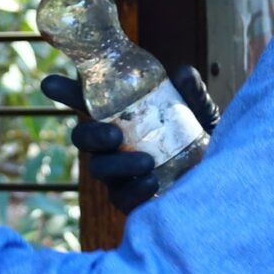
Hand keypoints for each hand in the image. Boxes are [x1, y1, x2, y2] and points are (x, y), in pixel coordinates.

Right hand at [40, 64, 217, 212]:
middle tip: (114, 134)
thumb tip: (182, 74)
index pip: (84, 101)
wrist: (223, 178)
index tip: (49, 83)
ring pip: (100, 170)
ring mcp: (120, 173)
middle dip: (91, 135)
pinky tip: (151, 183)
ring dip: (118, 165)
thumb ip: (191, 94)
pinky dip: (134, 191)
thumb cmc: (202, 139)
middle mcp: (113, 144)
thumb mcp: (201, 112)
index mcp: (120, 115)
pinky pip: (121, 199)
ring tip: (147, 162)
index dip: (64, 91)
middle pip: (84, 139)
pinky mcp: (132, 199)